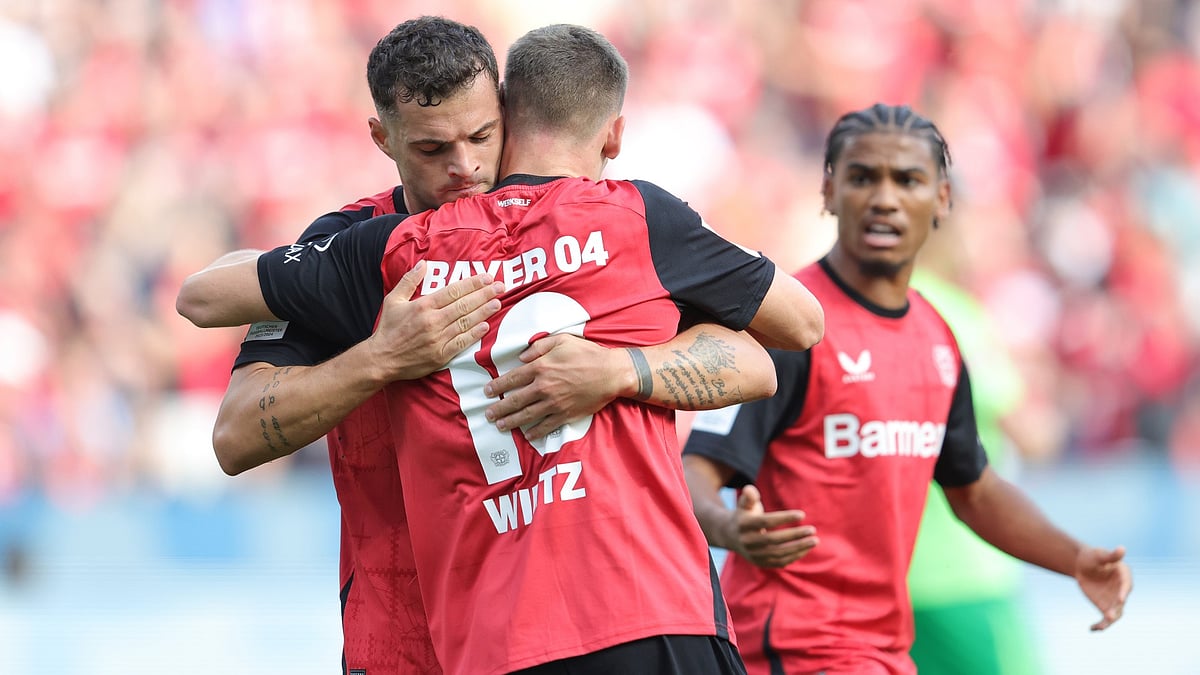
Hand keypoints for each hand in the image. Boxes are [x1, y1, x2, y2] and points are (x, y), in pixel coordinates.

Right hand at [366, 261, 503, 381]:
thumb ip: (409, 281)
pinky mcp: (440, 355)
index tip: (487, 277)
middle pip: (464, 305)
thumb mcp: (393, 300)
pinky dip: (474, 334)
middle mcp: (432, 321)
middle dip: (484, 294)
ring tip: (497, 303)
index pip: (454, 291)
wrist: (381, 359)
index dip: (473, 283)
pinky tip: (485, 326)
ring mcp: (438, 339)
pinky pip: (461, 343)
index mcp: (423, 306)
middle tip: (501, 287)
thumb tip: (423, 264)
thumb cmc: (387, 329)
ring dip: (484, 312)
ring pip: (466, 322)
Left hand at [483, 333, 630, 439]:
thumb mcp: (562, 340)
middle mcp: (544, 387)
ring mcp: (554, 403)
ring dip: (511, 422)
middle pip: (515, 400)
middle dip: (499, 408)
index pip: (512, 379)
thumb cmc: (587, 354)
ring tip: (500, 426)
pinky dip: (535, 432)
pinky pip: (546, 426)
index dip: (497, 386)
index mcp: (541, 368)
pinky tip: (527, 435)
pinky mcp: (565, 414)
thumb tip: (521, 357)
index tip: (487, 391)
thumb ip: (539, 347)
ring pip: (526, 415)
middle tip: (488, 414)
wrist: (611, 373)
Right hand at [726, 485, 817, 567]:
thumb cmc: (745, 515)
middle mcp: (747, 542)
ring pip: (778, 554)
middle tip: (812, 529)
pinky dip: (794, 556)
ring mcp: (754, 554)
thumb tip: (750, 489)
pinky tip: (807, 548)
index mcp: (744, 525)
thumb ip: (749, 496)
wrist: (731, 536)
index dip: (784, 518)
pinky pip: (780, 562)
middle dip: (795, 535)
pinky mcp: (760, 563)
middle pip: (773, 540)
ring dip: (798, 548)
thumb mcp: (744, 504)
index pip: (766, 522)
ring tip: (815, 540)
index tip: (802, 514)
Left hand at [1075, 545, 1131, 630]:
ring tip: (1100, 626)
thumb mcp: (1099, 555)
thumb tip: (1122, 548)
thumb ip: (1110, 555)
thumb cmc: (1093, 557)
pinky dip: (1100, 625)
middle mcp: (1122, 590)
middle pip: (1121, 602)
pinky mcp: (1105, 606)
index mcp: (1124, 576)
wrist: (1083, 565)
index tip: (1120, 599)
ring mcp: (1114, 600)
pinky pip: (1105, 618)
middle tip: (1110, 616)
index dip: (1123, 592)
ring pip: (1116, 613)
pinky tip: (1092, 629)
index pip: (1126, 585)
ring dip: (1109, 620)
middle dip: (1116, 610)